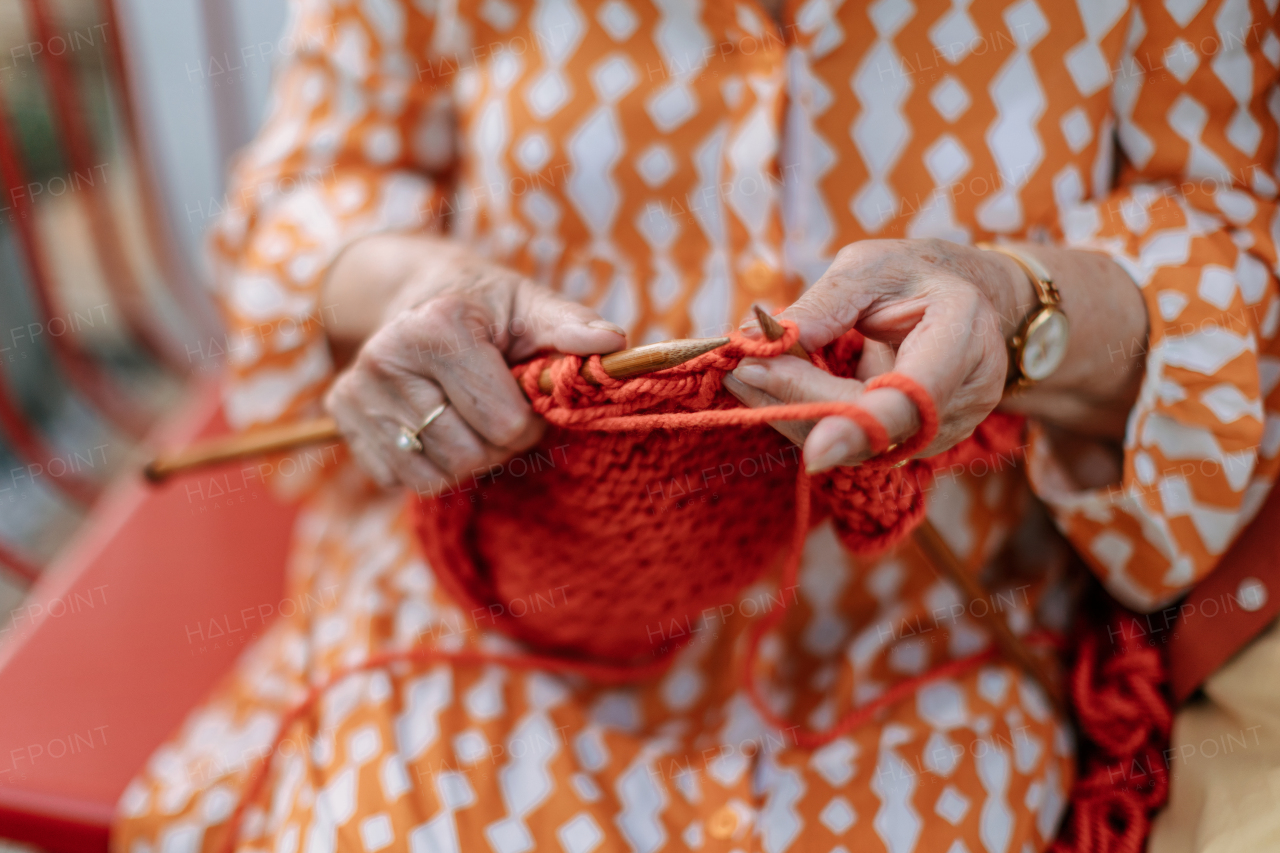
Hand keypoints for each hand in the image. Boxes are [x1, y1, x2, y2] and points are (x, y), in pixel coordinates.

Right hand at [325, 245, 625, 492]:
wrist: (415, 295)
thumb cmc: (485, 306)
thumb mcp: (529, 305)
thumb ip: (569, 327)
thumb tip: (615, 343)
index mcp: (438, 327)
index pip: (504, 423)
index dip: (529, 420)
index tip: (526, 394)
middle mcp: (386, 359)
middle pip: (469, 456)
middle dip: (499, 444)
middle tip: (499, 411)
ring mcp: (358, 392)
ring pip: (435, 475)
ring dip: (466, 458)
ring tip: (468, 417)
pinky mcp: (342, 419)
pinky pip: (402, 478)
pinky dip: (430, 465)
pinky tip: (434, 425)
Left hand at [726, 238, 1029, 471]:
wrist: (968, 301)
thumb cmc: (915, 275)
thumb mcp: (870, 267)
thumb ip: (824, 303)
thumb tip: (763, 338)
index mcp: (963, 335)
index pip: (912, 399)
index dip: (861, 426)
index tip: (813, 451)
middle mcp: (962, 396)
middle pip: (872, 425)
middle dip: (801, 402)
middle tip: (743, 370)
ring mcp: (941, 428)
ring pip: (857, 444)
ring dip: (792, 414)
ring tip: (744, 377)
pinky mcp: (912, 442)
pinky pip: (852, 442)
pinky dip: (805, 418)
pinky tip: (766, 389)